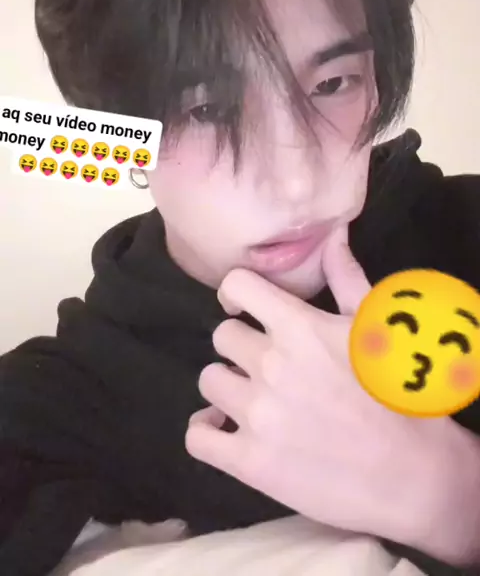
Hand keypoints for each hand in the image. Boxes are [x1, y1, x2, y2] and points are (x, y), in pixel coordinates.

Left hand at [185, 227, 479, 564]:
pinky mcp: (249, 462)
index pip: (237, 286)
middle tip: (266, 364)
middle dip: (241, 346)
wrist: (413, 474)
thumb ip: (345, 278)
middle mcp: (271, 365)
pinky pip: (198, 436)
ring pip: (209, 380)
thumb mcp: (374, 329)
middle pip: (222, 337)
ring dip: (227, 386)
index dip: (236, 294)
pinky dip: (207, 430)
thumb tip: (333, 235)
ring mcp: (257, 415)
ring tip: (253, 398)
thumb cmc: (396, 394)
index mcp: (300, 327)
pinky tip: (226, 429)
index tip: (243, 309)